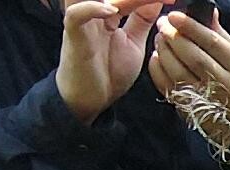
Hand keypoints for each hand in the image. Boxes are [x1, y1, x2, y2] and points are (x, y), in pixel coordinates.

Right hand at [57, 1, 153, 122]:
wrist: (91, 98)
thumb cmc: (109, 71)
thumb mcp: (133, 43)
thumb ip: (141, 22)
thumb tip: (156, 1)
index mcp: (106, 13)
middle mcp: (92, 12)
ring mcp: (82, 22)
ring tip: (138, 0)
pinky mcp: (73, 35)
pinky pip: (76, 14)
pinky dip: (92, 8)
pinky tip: (112, 11)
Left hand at [149, 6, 229, 134]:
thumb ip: (221, 35)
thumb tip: (207, 10)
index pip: (212, 42)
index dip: (190, 27)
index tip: (174, 16)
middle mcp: (226, 83)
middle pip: (194, 56)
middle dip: (174, 37)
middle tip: (163, 25)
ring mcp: (208, 99)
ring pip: (179, 71)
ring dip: (164, 52)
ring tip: (160, 39)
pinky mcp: (193, 109)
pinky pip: (169, 86)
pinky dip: (158, 70)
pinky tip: (157, 58)